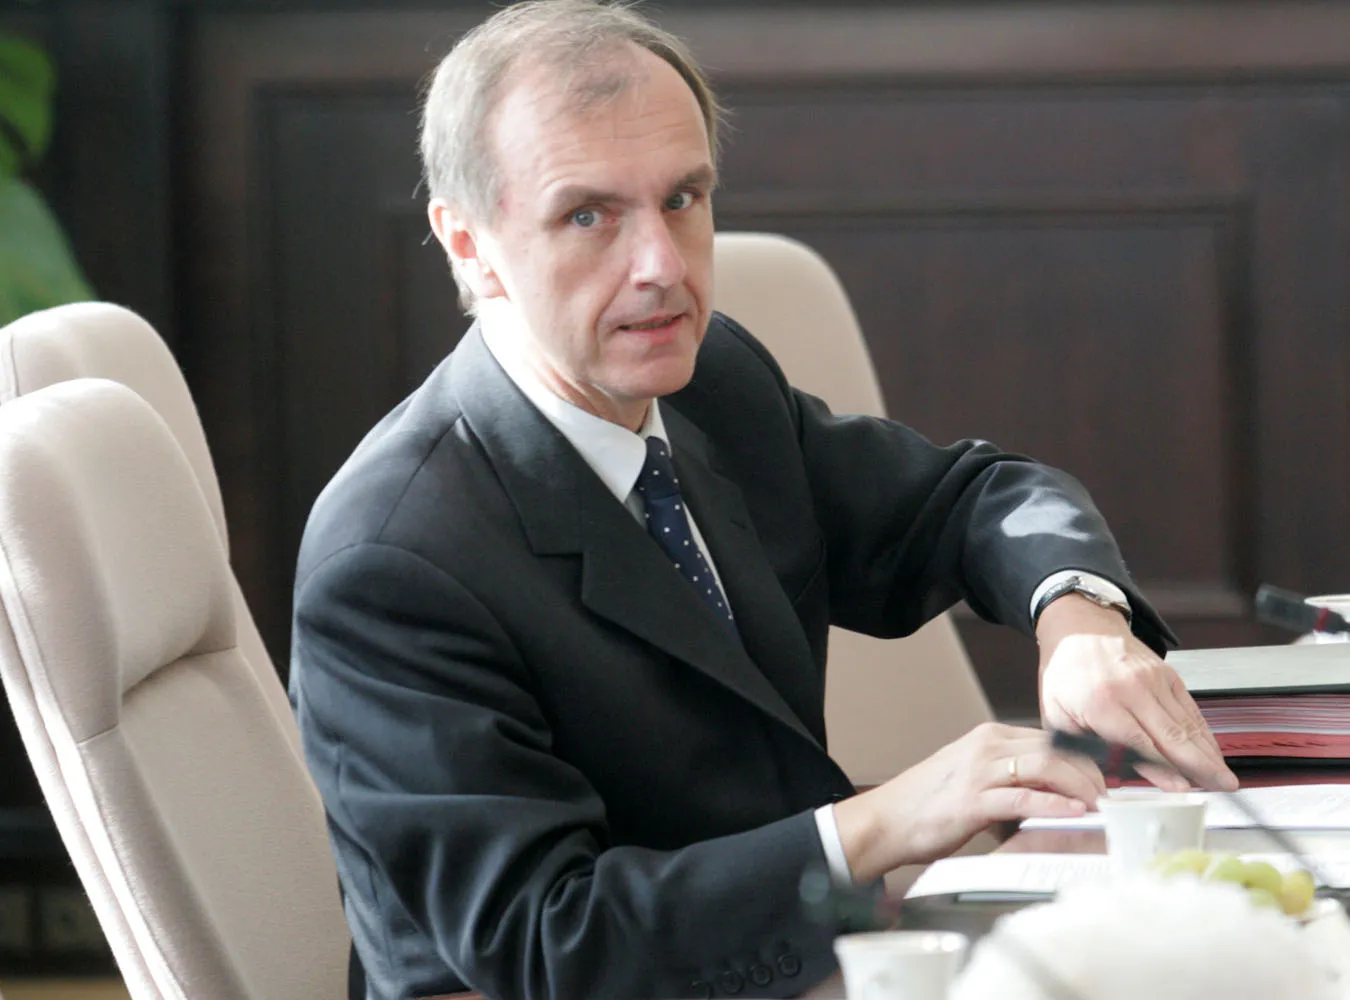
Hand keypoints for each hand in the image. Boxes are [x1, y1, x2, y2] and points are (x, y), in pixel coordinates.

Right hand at [832, 722, 1103, 881]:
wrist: (884, 821)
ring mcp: (978, 771)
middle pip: (1055, 749)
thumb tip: (1051, 800)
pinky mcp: (972, 800)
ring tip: (1101, 805)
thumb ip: (1010, 783)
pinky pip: (1023, 797)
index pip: (1050, 740)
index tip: (1106, 778)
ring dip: (1081, 786)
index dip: (1084, 759)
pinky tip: (1075, 813)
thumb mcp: (974, 781)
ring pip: (1046, 767)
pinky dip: (1054, 804)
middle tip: (1112, 795)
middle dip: (1091, 772)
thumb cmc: (926, 805)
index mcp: (988, 738)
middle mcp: (986, 746)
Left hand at [1037, 594, 1238, 792]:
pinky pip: (1191, 709)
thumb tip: (1118, 778)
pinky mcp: (1167, 675)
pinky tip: (1212, 751)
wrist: (1079, 628)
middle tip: (1222, 788)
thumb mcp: (1060, 717)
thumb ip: (1088, 749)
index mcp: (1101, 703)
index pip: (1140, 744)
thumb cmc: (1066, 675)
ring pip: (1188, 724)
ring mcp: (1154, 680)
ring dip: (1209, 753)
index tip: (1182, 789)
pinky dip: (1204, 732)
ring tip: (1224, 777)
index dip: (1165, 769)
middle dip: (1201, 766)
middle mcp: (1133, 690)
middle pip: (1174, 736)